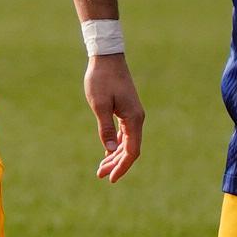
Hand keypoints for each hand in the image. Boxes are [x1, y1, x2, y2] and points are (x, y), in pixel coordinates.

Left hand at [85, 51, 143, 181]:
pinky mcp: (126, 110)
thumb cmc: (101, 80)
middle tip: (100, 175)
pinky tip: (108, 152)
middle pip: (130, 149)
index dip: (122, 166)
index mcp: (134, 119)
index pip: (132, 151)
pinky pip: (124, 133)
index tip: (110, 179)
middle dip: (116, 164)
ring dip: (115, 156)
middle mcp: (137, 118)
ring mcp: (132, 114)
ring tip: (101, 168)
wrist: (107, 58)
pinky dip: (116, 144)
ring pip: (127, 142)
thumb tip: (112, 150)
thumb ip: (106, 128)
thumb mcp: (99, 105)